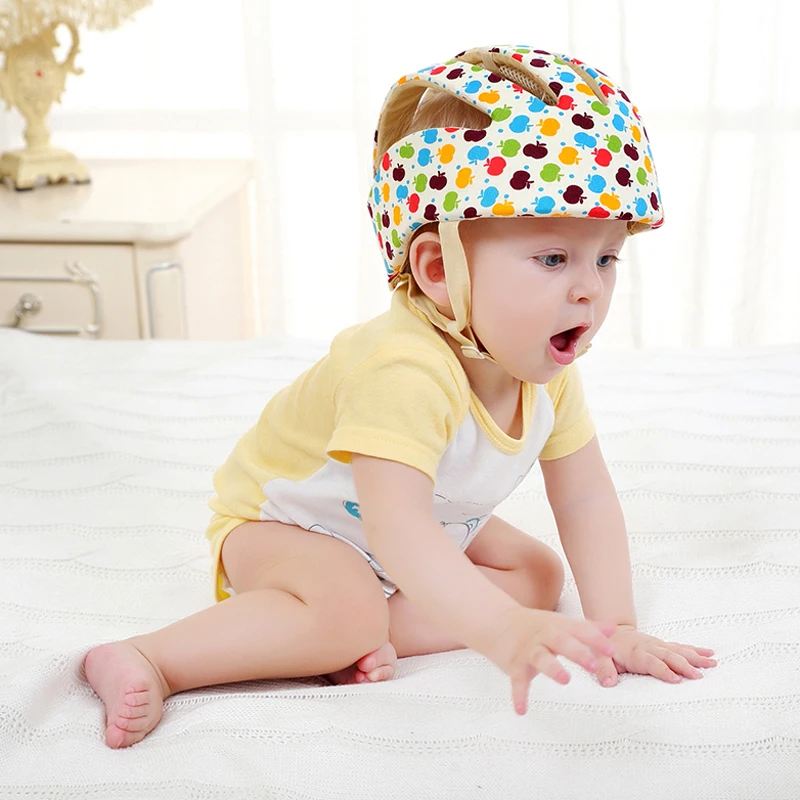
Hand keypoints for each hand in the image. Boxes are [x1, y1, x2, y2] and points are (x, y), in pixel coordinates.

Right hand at [485, 606, 616, 714]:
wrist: (496, 621)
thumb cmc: (534, 626)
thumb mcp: (560, 622)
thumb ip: (586, 628)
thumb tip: (612, 630)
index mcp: (558, 626)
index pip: (579, 630)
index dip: (595, 640)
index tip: (611, 650)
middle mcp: (543, 636)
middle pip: (562, 642)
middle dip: (578, 652)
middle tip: (594, 665)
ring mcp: (528, 650)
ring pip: (541, 657)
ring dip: (553, 668)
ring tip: (565, 680)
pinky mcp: (515, 666)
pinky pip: (517, 681)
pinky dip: (518, 695)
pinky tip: (521, 710)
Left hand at [592, 624, 717, 687]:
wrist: (610, 629)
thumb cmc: (605, 647)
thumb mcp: (598, 657)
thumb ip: (603, 669)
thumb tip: (607, 682)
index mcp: (635, 653)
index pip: (651, 663)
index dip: (663, 670)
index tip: (676, 679)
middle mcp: (649, 647)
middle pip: (669, 656)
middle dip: (684, 666)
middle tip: (698, 677)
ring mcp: (657, 645)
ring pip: (678, 650)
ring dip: (695, 657)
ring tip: (712, 663)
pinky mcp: (662, 645)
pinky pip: (680, 647)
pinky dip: (695, 650)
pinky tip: (709, 654)